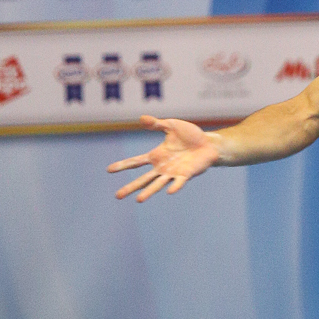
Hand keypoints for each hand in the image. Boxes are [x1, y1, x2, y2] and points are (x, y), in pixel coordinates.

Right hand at [109, 116, 224, 200]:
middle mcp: (162, 167)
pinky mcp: (186, 174)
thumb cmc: (190, 135)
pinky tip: (170, 191)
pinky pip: (179, 182)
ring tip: (138, 200)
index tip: (109, 169)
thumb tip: (142, 118)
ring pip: (157, 184)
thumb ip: (157, 123)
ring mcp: (173, 173)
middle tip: (117, 196)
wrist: (209, 143)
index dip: (123, 165)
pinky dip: (175, 186)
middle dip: (130, 187)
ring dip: (149, 192)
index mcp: (156, 156)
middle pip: (143, 179)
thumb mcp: (171, 125)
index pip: (136, 162)